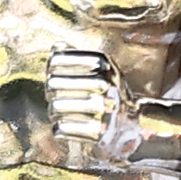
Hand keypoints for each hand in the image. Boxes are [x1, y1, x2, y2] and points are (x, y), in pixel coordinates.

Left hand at [40, 51, 119, 167]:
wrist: (130, 127)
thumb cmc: (109, 95)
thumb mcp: (101, 72)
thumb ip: (80, 57)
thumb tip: (57, 46)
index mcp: (106, 67)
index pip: (65, 59)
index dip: (55, 65)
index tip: (51, 72)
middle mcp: (109, 86)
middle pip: (57, 83)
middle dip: (52, 90)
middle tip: (51, 94)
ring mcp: (106, 111)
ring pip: (60, 106)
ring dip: (54, 110)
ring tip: (54, 111)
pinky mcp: (101, 133)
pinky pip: (66, 128)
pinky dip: (59, 128)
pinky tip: (60, 127)